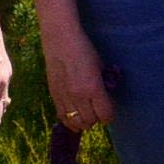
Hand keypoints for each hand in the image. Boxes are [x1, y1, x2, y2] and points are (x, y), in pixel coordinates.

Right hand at [40, 16, 112, 132]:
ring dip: (84, 121)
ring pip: (76, 123)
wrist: (60, 40)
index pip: (105, 114)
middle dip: (97, 118)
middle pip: (91, 121)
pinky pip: (62, 117)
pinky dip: (70, 120)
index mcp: (93, 88)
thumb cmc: (84, 50)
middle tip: (99, 110)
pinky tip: (75, 116)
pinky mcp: (53, 96)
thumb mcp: (101, 66)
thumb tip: (107, 97)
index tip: (110, 110)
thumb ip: (104, 84)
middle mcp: (78, 96)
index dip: (109, 115)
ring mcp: (64, 97)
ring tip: (87, 113)